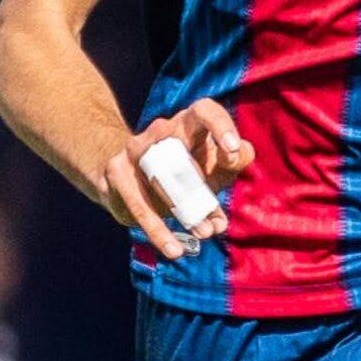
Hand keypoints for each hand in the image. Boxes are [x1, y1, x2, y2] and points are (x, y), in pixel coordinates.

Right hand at [103, 99, 254, 262]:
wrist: (123, 178)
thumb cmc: (180, 172)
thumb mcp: (209, 167)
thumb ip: (231, 161)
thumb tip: (243, 153)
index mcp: (187, 124)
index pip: (203, 110)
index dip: (219, 125)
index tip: (233, 149)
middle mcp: (159, 132)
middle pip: (179, 143)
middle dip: (200, 175)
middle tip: (219, 208)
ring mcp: (135, 150)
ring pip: (161, 178)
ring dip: (186, 209)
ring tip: (206, 232)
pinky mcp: (117, 174)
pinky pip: (139, 205)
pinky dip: (159, 230)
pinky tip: (174, 249)